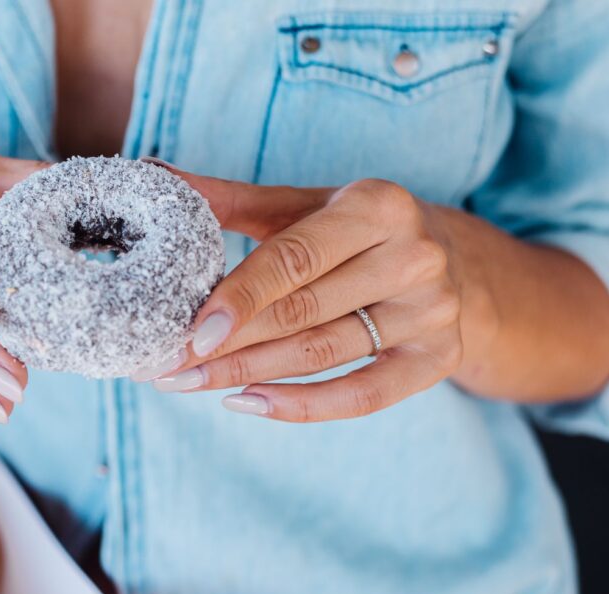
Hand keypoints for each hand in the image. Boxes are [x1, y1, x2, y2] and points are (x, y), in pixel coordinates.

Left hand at [142, 164, 473, 421]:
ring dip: (245, 377)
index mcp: (377, 206)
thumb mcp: (302, 205)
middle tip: (165, 366)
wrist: (458, 264)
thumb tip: (150, 173)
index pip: (294, 259)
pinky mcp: (438, 359)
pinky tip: (246, 404)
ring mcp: (431, 312)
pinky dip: (301, 406)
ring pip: (320, 355)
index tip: (187, 332)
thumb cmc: (355, 232)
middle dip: (225, 347)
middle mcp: (413, 256)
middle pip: (300, 313)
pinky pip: (363, 396)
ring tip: (185, 384)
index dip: (238, 298)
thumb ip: (230, 198)